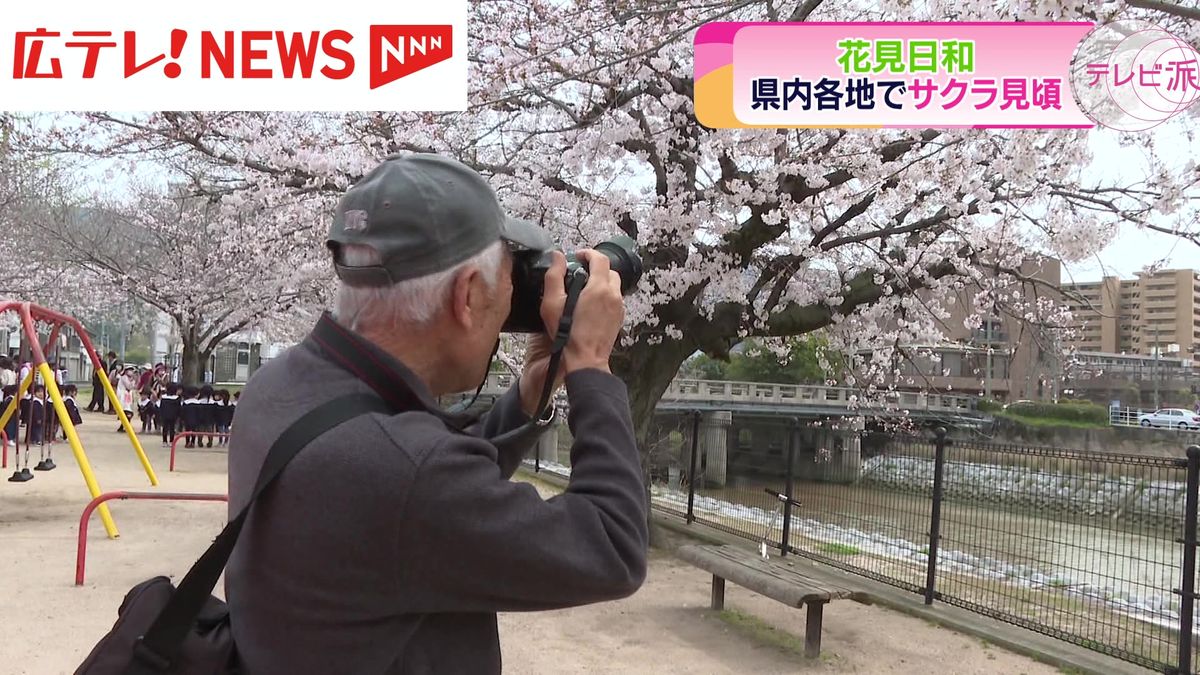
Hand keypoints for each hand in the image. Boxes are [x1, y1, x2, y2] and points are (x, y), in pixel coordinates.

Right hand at [518, 250, 624, 412]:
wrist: (586, 359)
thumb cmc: (567, 334)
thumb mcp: (552, 303)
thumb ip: (554, 276)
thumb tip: (557, 256)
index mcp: (599, 288)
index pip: (600, 258)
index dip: (588, 253)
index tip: (578, 256)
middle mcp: (613, 295)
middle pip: (609, 270)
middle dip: (596, 267)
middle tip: (580, 271)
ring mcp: (619, 307)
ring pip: (613, 285)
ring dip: (601, 281)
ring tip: (584, 288)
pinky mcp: (619, 318)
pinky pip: (615, 299)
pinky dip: (605, 295)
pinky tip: (591, 304)